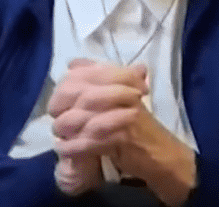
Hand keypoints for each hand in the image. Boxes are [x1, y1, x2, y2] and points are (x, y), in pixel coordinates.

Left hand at [49, 59, 195, 204]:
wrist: (164, 155)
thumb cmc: (138, 128)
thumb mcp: (119, 98)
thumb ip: (99, 79)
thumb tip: (73, 63)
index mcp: (124, 79)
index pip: (88, 73)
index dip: (66, 87)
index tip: (57, 103)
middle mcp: (126, 92)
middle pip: (83, 94)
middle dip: (62, 107)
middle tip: (55, 120)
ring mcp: (126, 113)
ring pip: (85, 117)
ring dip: (66, 129)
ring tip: (58, 137)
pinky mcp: (125, 137)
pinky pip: (90, 140)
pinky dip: (73, 147)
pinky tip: (64, 150)